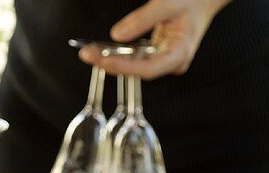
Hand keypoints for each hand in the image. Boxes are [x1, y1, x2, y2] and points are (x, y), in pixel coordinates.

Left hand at [79, 0, 229, 78]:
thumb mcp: (168, 3)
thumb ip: (142, 19)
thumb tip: (117, 35)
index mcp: (180, 53)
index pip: (148, 68)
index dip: (124, 67)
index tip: (104, 61)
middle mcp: (172, 61)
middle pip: (138, 70)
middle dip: (112, 64)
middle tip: (88, 55)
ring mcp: (164, 58)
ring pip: (134, 65)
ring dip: (112, 59)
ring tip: (90, 53)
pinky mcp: (157, 52)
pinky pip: (136, 57)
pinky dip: (119, 53)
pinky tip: (103, 50)